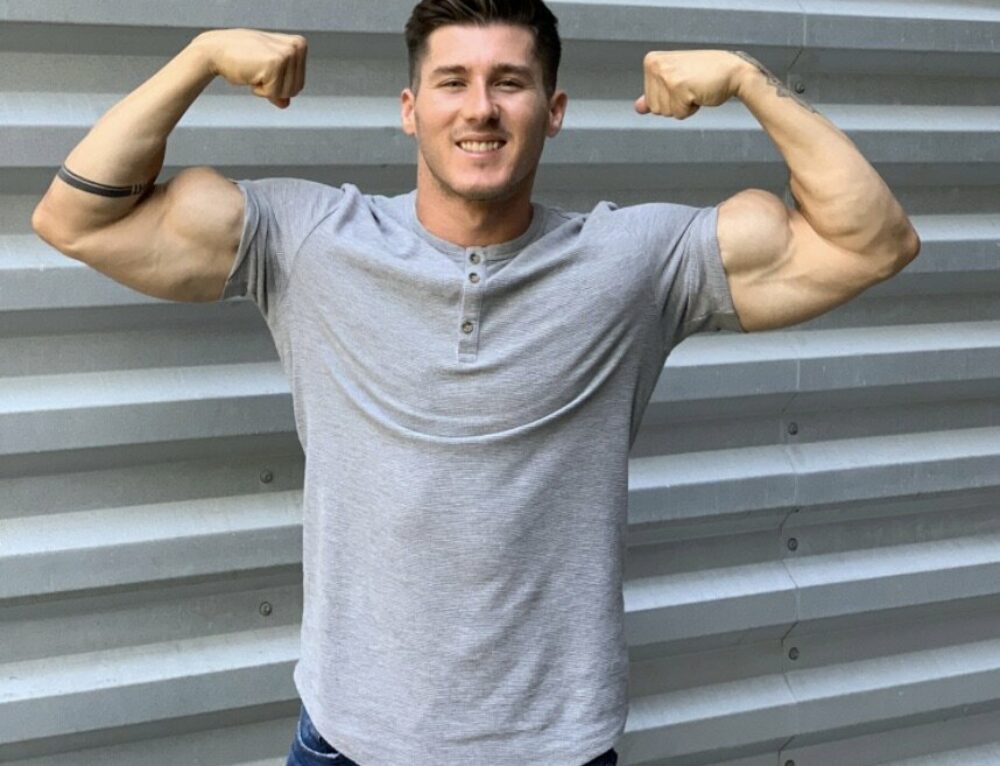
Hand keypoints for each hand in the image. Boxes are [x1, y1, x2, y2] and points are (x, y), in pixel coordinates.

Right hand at [192, 28, 307, 108]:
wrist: (215, 50)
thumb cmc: (240, 58)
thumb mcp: (266, 70)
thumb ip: (280, 86)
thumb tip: (285, 104)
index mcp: (299, 44)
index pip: (299, 84)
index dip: (279, 85)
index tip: (264, 69)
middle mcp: (296, 47)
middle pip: (295, 89)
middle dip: (274, 88)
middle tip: (257, 71)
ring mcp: (287, 54)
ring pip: (287, 93)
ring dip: (267, 89)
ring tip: (254, 71)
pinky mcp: (275, 63)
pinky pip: (274, 93)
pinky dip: (260, 90)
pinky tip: (250, 73)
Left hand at [634, 50, 749, 119]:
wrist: (733, 71)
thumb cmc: (706, 75)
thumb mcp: (675, 81)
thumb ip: (654, 94)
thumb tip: (638, 108)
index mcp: (652, 61)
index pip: (648, 99)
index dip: (667, 98)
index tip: (682, 83)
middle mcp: (656, 66)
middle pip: (655, 108)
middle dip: (674, 104)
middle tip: (690, 86)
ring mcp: (667, 76)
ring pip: (666, 112)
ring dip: (682, 106)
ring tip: (694, 89)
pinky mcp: (678, 87)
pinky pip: (679, 114)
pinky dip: (691, 109)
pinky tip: (699, 93)